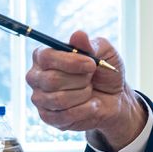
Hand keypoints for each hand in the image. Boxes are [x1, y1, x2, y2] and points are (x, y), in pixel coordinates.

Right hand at [25, 30, 146, 150]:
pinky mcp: (48, 117)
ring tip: (89, 91)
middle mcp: (37, 76)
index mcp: (45, 56)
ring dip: (83, 95)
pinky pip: (64, 116)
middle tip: (91, 79)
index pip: (46, 57)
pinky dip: (85, 110)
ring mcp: (40, 98)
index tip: (91, 64)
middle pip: (51, 80)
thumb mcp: (105, 53)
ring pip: (58, 99)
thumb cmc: (105, 72)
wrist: (115, 98)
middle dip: (80, 80)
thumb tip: (78, 35)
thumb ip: (91, 44)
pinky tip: (91, 105)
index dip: (70, 62)